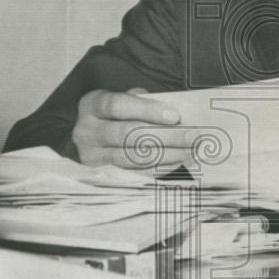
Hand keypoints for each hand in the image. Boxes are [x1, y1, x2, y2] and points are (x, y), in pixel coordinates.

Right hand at [72, 87, 190, 172]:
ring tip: (191, 152)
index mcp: (92, 105)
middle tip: (192, 136)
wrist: (93, 139)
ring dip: (167, 155)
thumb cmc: (118, 115)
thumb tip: (178, 113)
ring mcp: (91, 157)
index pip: (118, 105)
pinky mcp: (103, 177)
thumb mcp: (126, 100)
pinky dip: (161, 170)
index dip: (147, 110)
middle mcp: (86, 131)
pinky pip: (136, 175)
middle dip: (165, 136)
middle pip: (128, 134)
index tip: (175, 116)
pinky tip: (179, 165)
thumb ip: (145, 102)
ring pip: (133, 158)